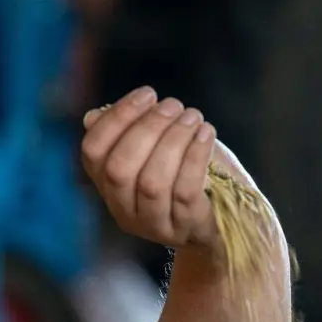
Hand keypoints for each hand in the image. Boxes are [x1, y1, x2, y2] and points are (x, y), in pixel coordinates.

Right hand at [78, 86, 270, 253]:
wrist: (228, 218)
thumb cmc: (188, 174)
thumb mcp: (156, 150)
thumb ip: (128, 133)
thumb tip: (95, 116)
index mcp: (108, 186)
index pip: (93, 151)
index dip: (117, 117)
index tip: (147, 94)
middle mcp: (124, 210)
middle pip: (120, 168)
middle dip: (147, 128)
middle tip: (174, 105)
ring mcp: (154, 225)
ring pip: (152, 181)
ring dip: (173, 140)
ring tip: (193, 117)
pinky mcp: (185, 228)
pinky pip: (184, 192)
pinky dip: (194, 157)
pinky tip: (206, 134)